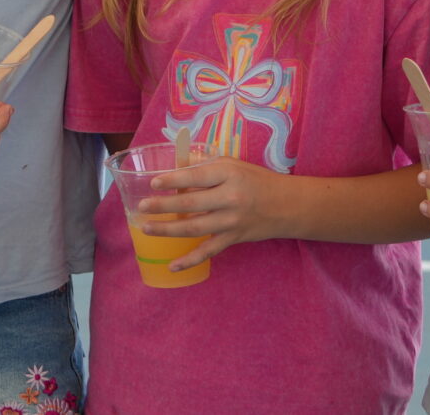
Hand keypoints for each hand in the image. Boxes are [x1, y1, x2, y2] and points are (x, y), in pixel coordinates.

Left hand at [134, 157, 283, 271]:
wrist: (287, 205)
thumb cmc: (257, 180)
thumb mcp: (233, 164)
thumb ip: (205, 164)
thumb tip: (177, 164)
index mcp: (228, 174)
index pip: (195, 177)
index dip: (173, 180)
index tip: (154, 182)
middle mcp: (229, 198)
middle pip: (191, 204)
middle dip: (163, 206)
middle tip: (142, 207)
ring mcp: (231, 221)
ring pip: (195, 228)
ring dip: (168, 230)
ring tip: (146, 227)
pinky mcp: (234, 238)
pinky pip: (209, 251)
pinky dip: (190, 260)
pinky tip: (172, 266)